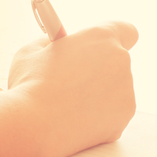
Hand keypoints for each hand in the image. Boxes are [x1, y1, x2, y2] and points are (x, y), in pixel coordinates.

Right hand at [9, 21, 137, 156]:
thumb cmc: (29, 85)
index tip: (101, 48)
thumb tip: (57, 46)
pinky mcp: (123, 119)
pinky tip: (72, 122)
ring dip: (97, 96)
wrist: (32, 126)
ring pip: (114, 91)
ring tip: (66, 105)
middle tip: (72, 81)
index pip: (126, 30)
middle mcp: (120, 61)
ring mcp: (126, 92)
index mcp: (100, 37)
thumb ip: (51, 44)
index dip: (115, 38)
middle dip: (99, 70)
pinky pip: (112, 115)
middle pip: (117, 63)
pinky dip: (97, 119)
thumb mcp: (32, 51)